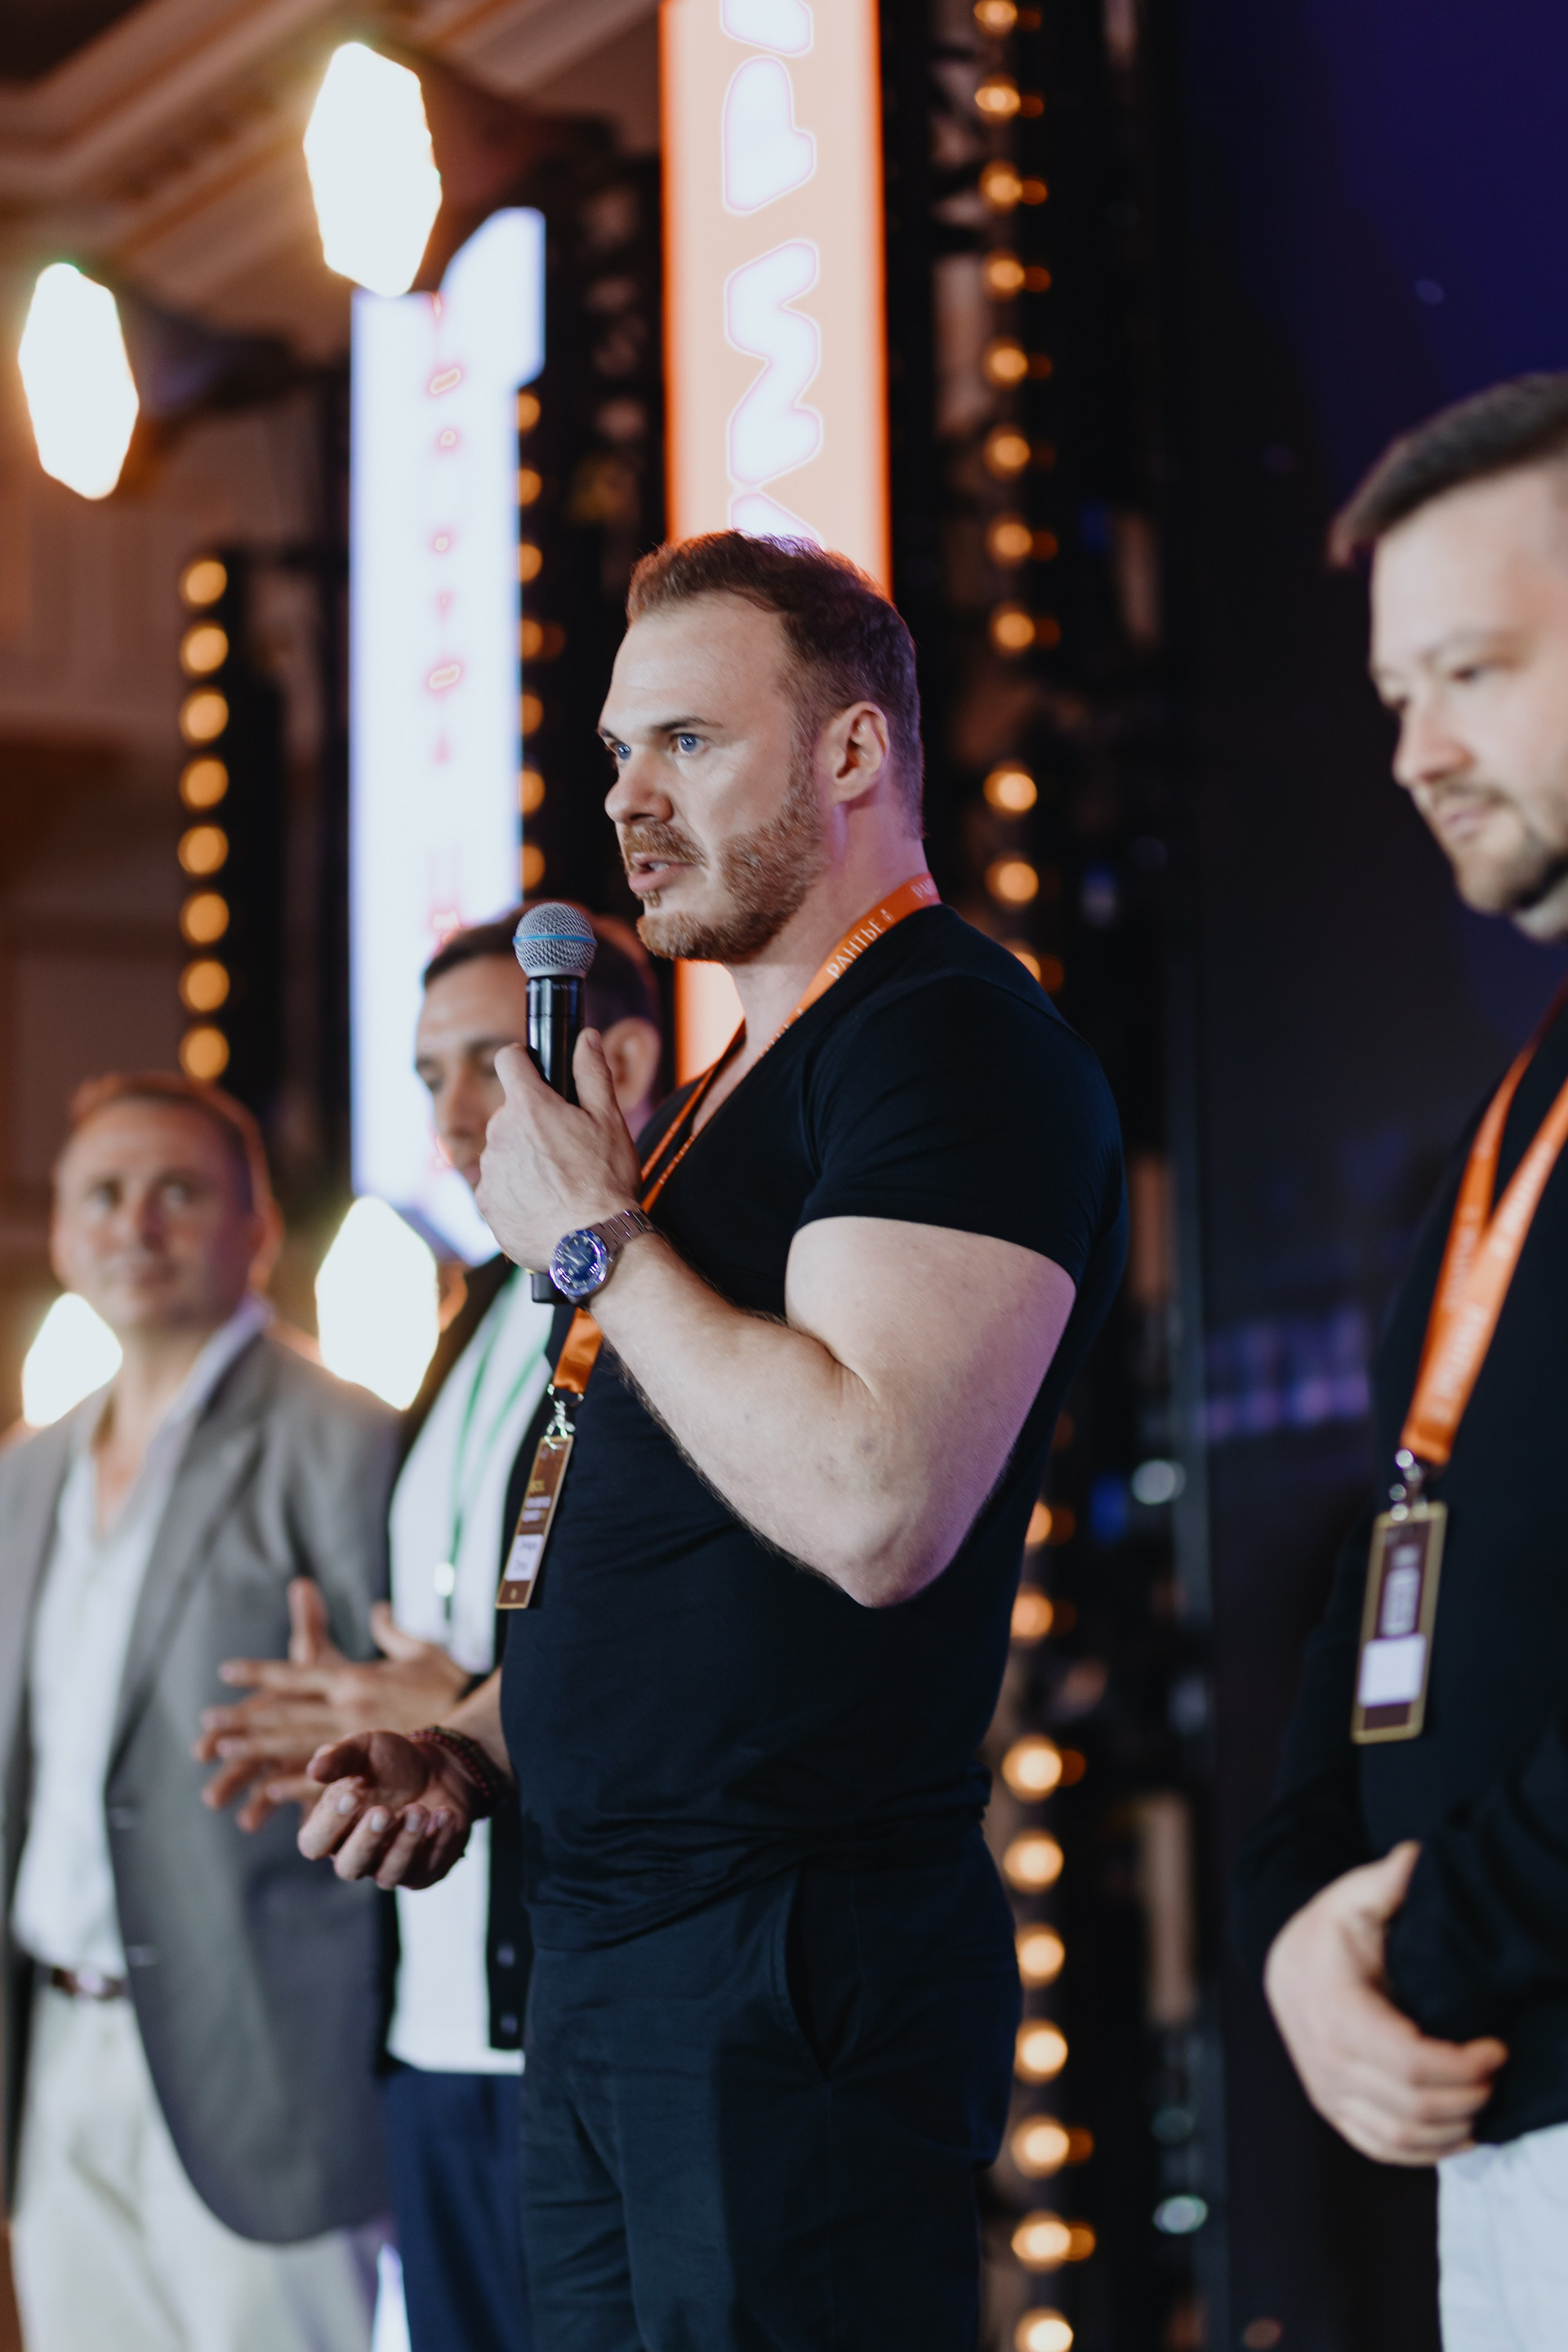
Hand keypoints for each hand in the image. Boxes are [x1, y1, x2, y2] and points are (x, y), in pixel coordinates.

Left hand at [196, 1580, 468, 1831]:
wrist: (478, 1728)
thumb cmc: (451, 1686)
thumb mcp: (421, 1651)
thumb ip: (392, 1632)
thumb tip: (376, 1610)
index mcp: (354, 1677)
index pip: (296, 1673)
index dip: (260, 1672)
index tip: (226, 1672)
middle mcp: (347, 1707)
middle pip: (284, 1711)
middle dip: (244, 1718)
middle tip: (206, 1724)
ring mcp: (355, 1740)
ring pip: (294, 1745)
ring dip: (255, 1750)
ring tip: (221, 1753)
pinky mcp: (369, 1770)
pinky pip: (324, 1780)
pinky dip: (293, 1788)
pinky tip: (264, 1794)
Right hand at [297, 1731, 476, 1888]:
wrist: (439, 1767)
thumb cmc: (391, 1761)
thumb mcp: (365, 1748)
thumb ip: (339, 1757)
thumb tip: (314, 1770)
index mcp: (333, 1829)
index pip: (314, 1843)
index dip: (328, 1825)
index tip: (351, 1795)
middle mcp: (358, 1855)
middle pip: (349, 1867)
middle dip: (366, 1841)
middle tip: (383, 1812)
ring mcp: (390, 1867)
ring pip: (389, 1874)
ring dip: (405, 1843)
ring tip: (419, 1809)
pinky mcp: (423, 1871)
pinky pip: (427, 1868)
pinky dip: (438, 1841)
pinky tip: (445, 1813)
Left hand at [475, 1029, 642, 1271]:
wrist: (592, 1245)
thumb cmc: (605, 1182)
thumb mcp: (609, 1121)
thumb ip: (592, 1073)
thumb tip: (586, 1037)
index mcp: (529, 1106)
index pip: (509, 1060)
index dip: (523, 1060)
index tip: (535, 1070)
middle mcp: (499, 1134)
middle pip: (510, 1113)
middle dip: (532, 1122)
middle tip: (566, 1146)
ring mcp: (489, 1171)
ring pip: (503, 1151)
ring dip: (523, 1158)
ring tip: (558, 1182)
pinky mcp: (486, 1205)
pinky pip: (498, 1186)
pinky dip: (515, 1191)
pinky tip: (544, 1204)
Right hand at [1264, 1843, 1507, 2164]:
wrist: (1282, 1962)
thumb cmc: (1326, 1931)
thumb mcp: (1352, 1897)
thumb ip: (1386, 1881)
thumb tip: (1417, 1857)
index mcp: (1336, 2014)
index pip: (1410, 2064)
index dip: (1464, 2066)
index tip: (1498, 2047)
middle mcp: (1327, 2063)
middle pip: (1412, 2107)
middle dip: (1468, 2097)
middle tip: (1500, 2073)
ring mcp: (1327, 2092)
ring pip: (1400, 2137)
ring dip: (1453, 2129)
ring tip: (1486, 2099)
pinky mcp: (1333, 2110)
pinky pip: (1381, 2148)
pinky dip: (1426, 2151)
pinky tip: (1460, 2133)